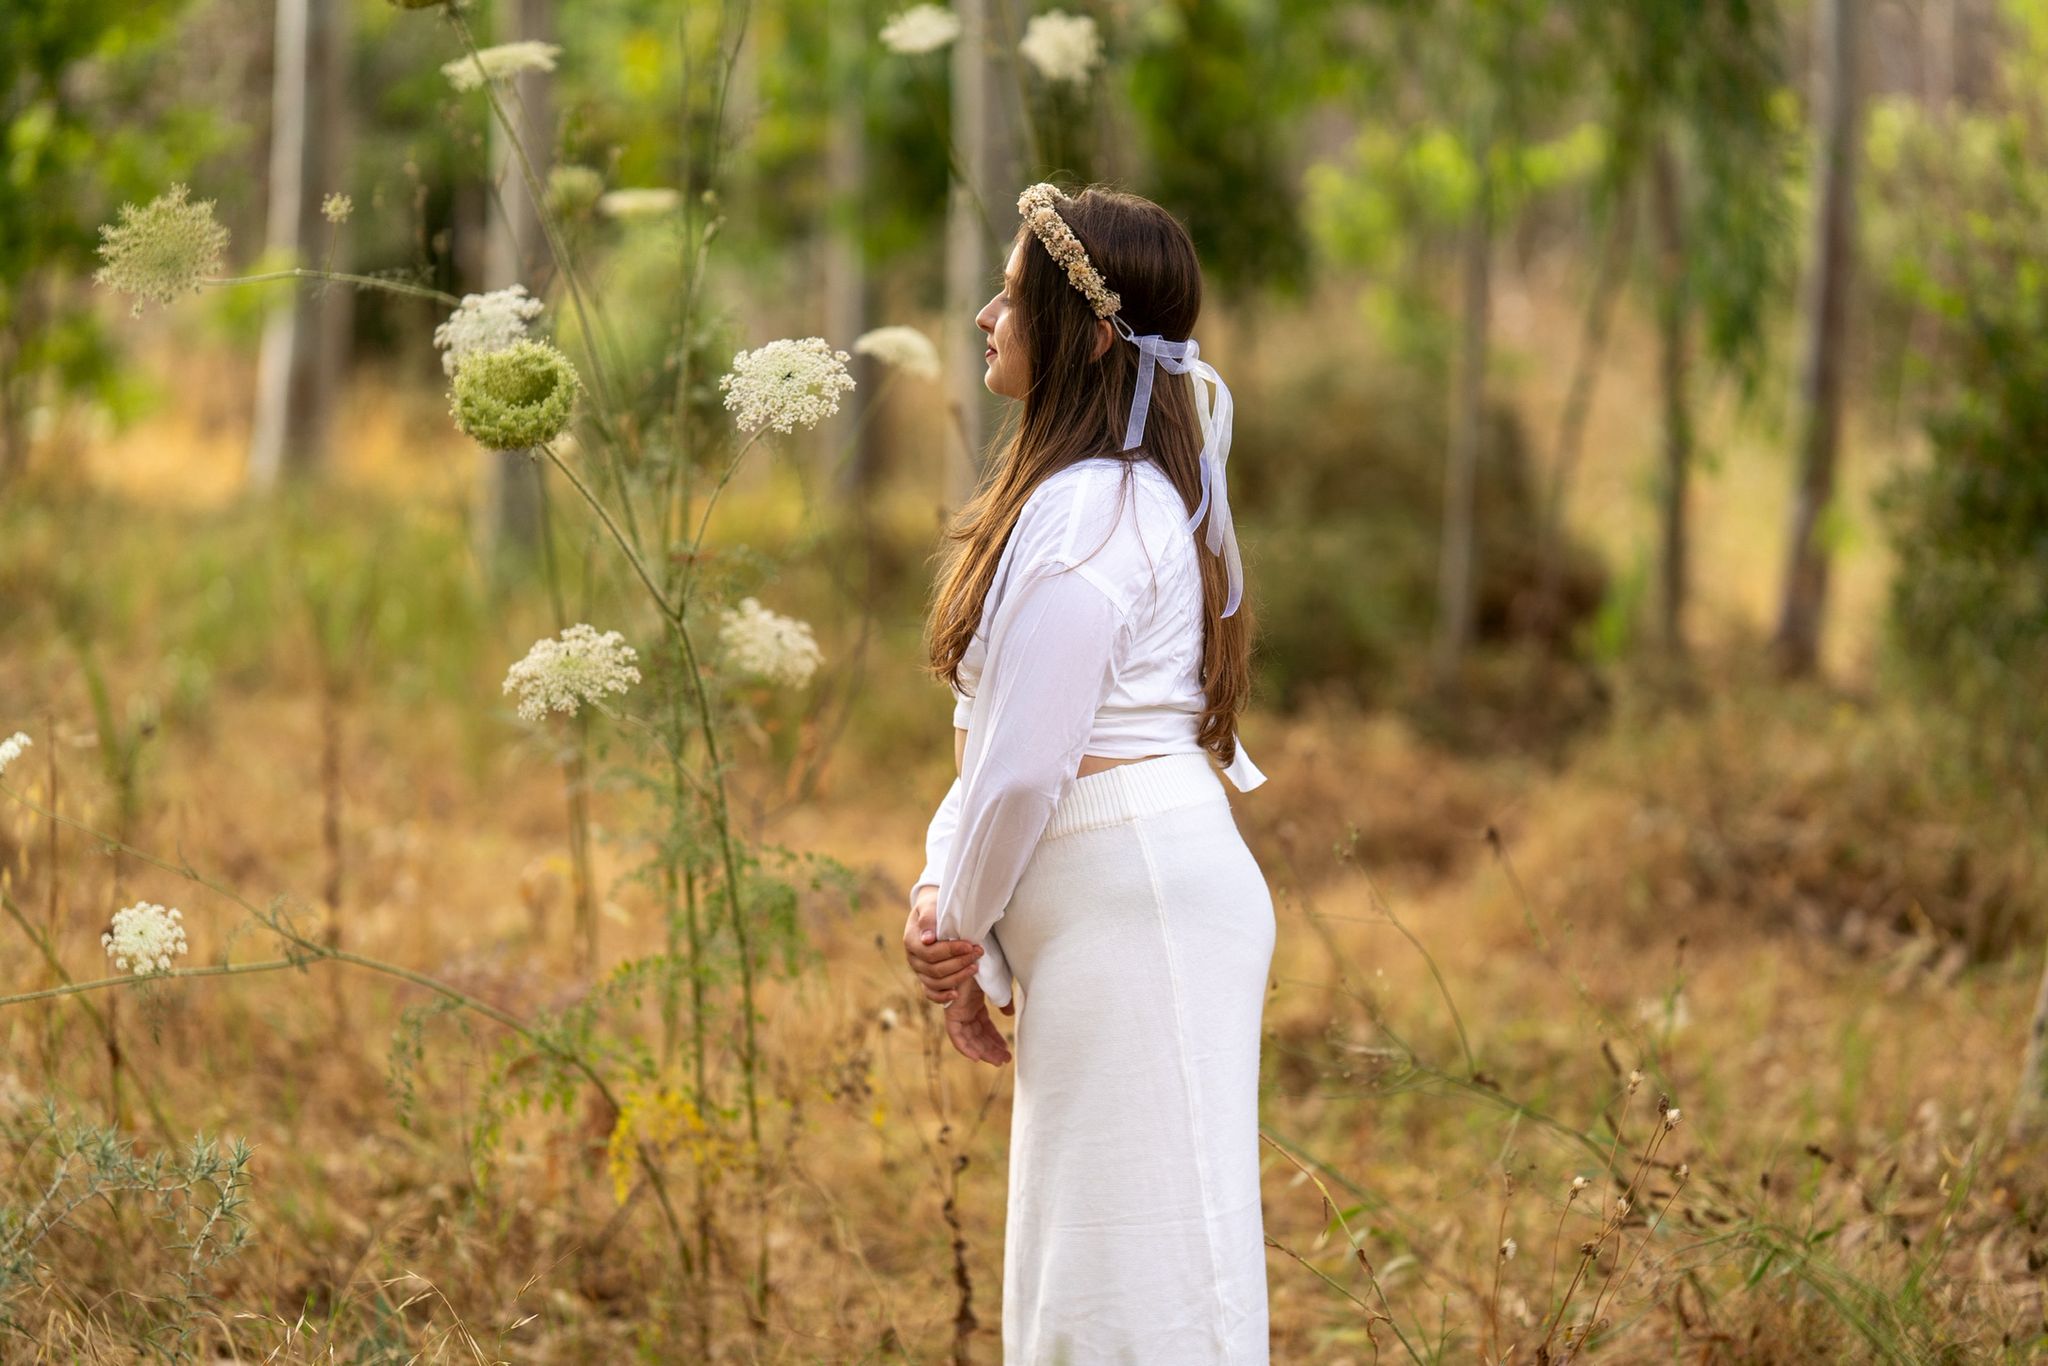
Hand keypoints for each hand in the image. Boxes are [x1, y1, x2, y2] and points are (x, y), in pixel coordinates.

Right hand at [903, 885, 984, 1005]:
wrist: (931, 912)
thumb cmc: (933, 907)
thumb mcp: (929, 905)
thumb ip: (929, 919)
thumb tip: (927, 939)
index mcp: (911, 941)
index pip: (931, 953)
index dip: (952, 951)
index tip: (970, 945)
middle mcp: (913, 959)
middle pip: (935, 970)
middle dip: (960, 963)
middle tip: (979, 952)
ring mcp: (919, 971)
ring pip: (936, 983)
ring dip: (958, 977)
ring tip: (975, 967)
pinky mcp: (925, 979)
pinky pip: (930, 993)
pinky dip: (942, 996)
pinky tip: (956, 995)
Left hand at [942, 975, 1012, 1066]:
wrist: (975, 956)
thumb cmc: (987, 967)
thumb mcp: (1000, 987)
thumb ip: (1004, 1002)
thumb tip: (1009, 1014)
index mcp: (974, 1004)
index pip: (984, 1028)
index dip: (994, 1040)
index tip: (1006, 1050)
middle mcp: (965, 1009)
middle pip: (977, 1035)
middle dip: (991, 1049)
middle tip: (1004, 1060)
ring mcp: (959, 1011)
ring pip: (968, 1038)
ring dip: (982, 1051)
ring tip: (998, 1061)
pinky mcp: (953, 1011)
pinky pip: (956, 1035)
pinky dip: (965, 1047)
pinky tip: (976, 1057)